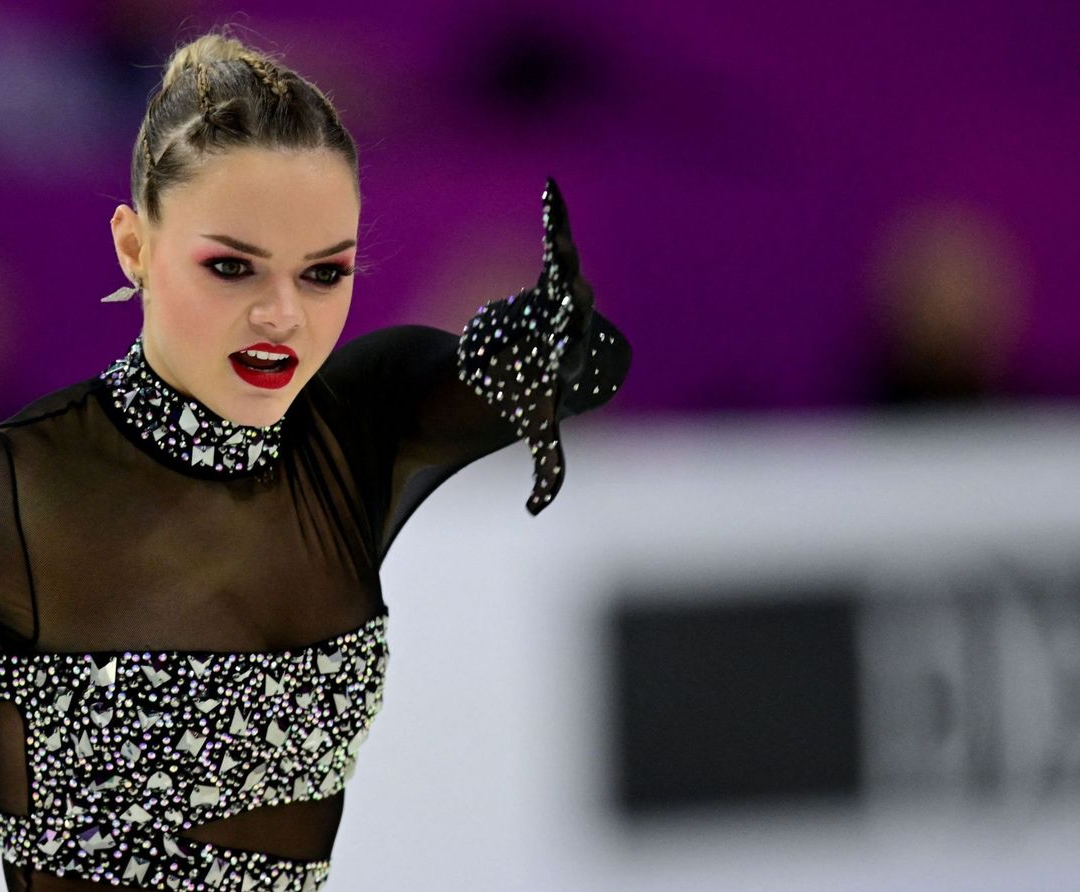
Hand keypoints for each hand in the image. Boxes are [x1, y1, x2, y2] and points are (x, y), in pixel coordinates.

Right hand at [455, 176, 598, 514]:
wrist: (503, 380)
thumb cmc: (512, 405)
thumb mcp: (534, 432)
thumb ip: (546, 469)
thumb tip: (538, 511)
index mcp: (571, 357)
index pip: (575, 340)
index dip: (566, 331)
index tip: (560, 325)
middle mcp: (575, 327)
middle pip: (574, 304)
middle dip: (565, 296)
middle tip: (558, 289)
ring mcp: (564, 303)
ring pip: (563, 274)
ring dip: (561, 246)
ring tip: (555, 228)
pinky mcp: (550, 282)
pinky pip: (556, 249)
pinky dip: (557, 220)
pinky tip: (554, 192)